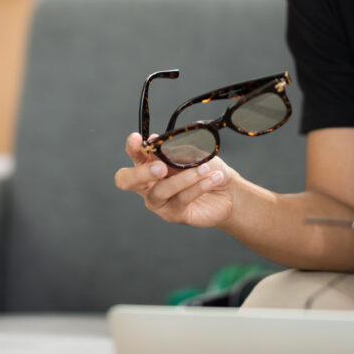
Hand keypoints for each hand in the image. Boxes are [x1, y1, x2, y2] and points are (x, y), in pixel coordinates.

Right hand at [113, 132, 236, 227]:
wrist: (228, 190)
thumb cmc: (206, 168)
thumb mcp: (193, 153)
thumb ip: (173, 150)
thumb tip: (155, 141)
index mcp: (149, 163)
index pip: (134, 154)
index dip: (132, 147)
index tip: (137, 139)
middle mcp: (148, 183)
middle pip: (126, 181)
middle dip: (141, 173)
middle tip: (161, 167)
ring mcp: (159, 201)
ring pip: (159, 191)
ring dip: (183, 178)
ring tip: (204, 169)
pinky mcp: (173, 214)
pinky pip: (182, 198)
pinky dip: (198, 186)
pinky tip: (212, 178)